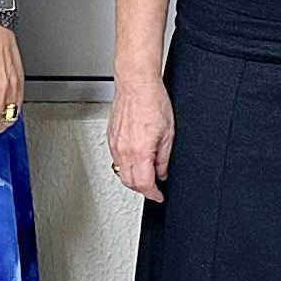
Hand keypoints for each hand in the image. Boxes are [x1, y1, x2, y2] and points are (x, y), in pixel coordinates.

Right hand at [108, 67, 174, 201]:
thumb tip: (162, 172)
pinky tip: (135, 161)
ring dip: (133, 179)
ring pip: (121, 172)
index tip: (159, 196)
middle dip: (143, 189)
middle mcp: (124, 150)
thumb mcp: (168, 133)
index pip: (144, 184)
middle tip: (154, 189)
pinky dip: (126, 166)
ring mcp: (115, 144)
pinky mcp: (111, 137)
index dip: (153, 194)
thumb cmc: (153, 101)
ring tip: (145, 176)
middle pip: (130, 182)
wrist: (136, 84)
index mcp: (140, 151)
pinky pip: (116, 159)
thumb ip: (164, 157)